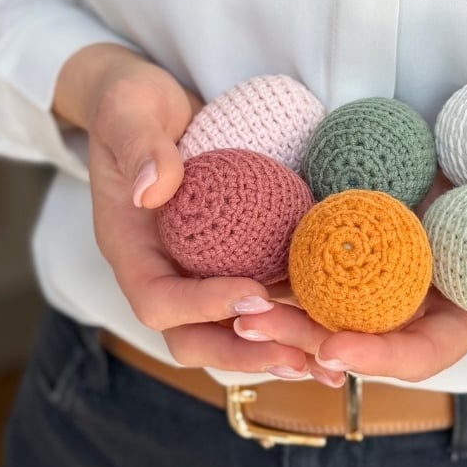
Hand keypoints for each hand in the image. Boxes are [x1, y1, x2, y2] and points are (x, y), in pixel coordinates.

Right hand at [53, 45, 318, 376]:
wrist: (149, 103)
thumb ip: (138, 145)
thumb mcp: (129, 108)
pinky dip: (291, 315)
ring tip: (328, 363)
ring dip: (275, 349)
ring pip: (229, 331)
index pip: (156, 301)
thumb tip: (151, 189)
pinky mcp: (229, 260)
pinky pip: (258, 298)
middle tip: (300, 360)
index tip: (252, 294)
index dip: (202, 307)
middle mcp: (162, 271)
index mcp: (129, 248)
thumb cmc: (131, 103)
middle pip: (192, 338)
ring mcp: (196, 271)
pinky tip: (337, 322)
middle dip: (244, 353)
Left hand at [232, 157, 466, 381]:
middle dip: (301, 332)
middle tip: (250, 320)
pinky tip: (235, 235)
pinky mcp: (363, 205)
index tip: (332, 350)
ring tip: (228, 291)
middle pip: (354, 325)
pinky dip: (278, 239)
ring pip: (324, 285)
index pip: (419, 352)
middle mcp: (419, 291)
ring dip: (278, 292)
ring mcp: (386, 250)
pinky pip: (315, 229)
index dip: (379, 356)